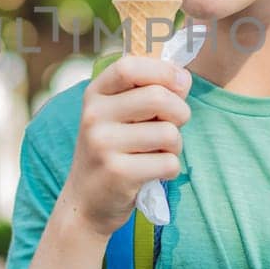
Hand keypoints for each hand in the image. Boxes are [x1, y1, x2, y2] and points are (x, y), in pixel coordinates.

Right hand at [60, 56, 191, 239]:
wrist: (86, 202)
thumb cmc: (113, 151)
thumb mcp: (118, 115)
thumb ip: (148, 91)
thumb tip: (183, 78)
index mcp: (96, 94)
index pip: (130, 66)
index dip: (163, 71)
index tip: (180, 84)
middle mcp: (94, 115)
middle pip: (158, 97)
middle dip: (180, 112)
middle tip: (174, 125)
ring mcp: (103, 145)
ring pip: (169, 133)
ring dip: (176, 145)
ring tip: (159, 153)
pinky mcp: (118, 173)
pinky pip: (168, 163)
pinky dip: (170, 169)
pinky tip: (153, 172)